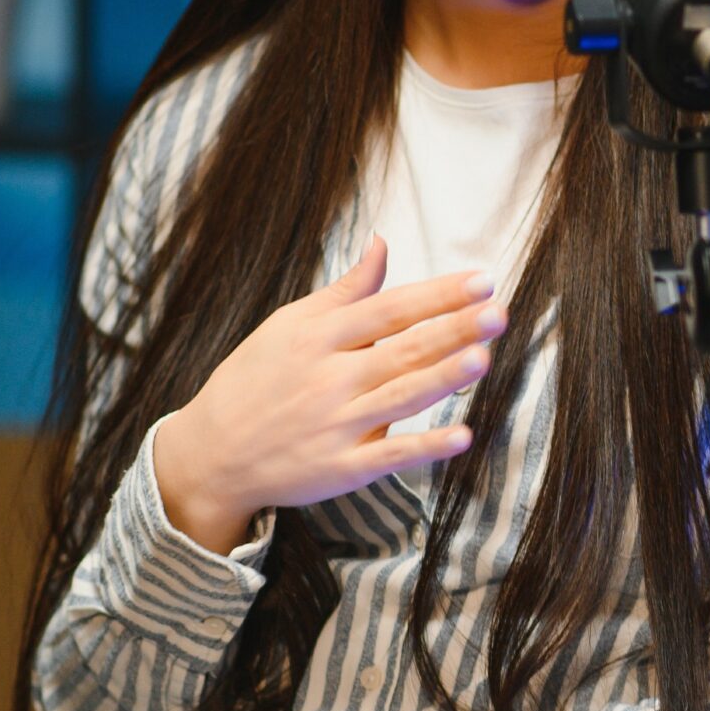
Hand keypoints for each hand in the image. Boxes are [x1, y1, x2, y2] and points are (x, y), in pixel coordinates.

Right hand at [153, 234, 505, 552]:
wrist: (212, 453)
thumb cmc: (255, 380)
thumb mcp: (289, 325)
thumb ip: (345, 290)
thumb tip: (382, 242)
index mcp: (320, 337)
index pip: (390, 309)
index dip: (438, 295)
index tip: (482, 281)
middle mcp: (331, 378)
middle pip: (403, 348)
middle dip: (453, 329)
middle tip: (497, 312)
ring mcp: (338, 424)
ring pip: (401, 396)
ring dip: (444, 377)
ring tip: (483, 357)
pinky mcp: (343, 468)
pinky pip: (391, 454)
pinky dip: (426, 446)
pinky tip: (462, 435)